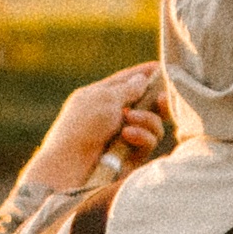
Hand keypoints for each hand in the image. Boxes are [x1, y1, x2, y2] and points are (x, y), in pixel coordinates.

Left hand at [27, 63, 169, 189]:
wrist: (71, 166)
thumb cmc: (83, 126)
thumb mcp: (105, 98)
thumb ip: (128, 89)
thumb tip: (142, 79)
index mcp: (100, 97)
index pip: (126, 81)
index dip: (144, 74)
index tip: (161, 67)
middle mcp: (113, 116)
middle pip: (146, 104)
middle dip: (157, 100)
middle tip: (162, 98)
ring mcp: (123, 137)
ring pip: (153, 124)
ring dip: (147, 119)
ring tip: (130, 120)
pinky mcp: (132, 156)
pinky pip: (149, 141)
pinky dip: (142, 136)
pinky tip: (128, 136)